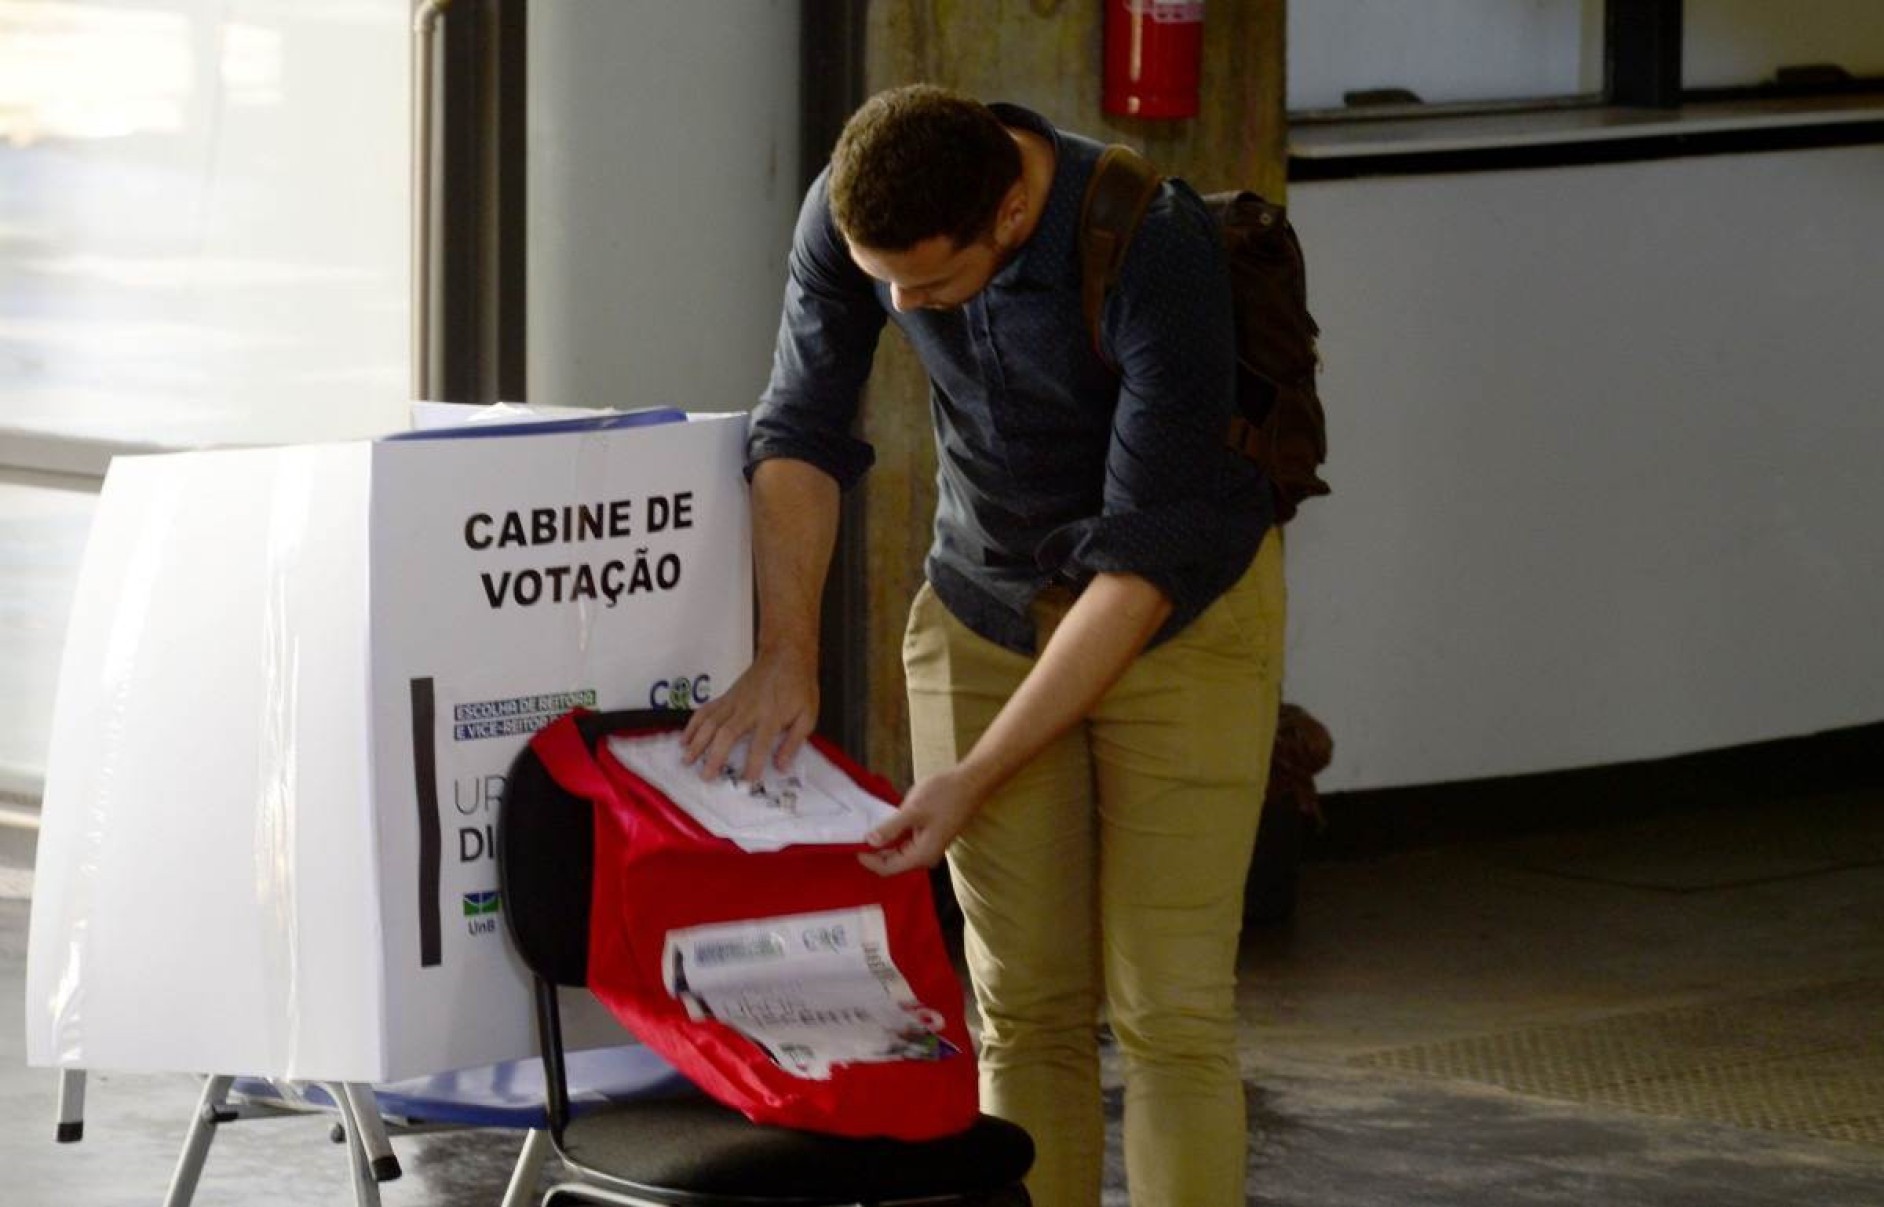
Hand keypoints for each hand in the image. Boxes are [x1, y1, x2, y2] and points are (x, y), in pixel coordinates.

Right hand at [680, 646, 817, 783]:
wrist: (785, 656)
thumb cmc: (798, 687)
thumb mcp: (808, 715)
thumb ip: (794, 742)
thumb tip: (781, 767)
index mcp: (771, 716)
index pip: (760, 744)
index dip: (752, 764)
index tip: (746, 782)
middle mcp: (749, 709)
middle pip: (727, 733)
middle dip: (714, 756)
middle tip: (706, 776)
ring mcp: (733, 701)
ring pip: (710, 722)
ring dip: (697, 742)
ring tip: (687, 760)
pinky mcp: (725, 696)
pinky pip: (705, 710)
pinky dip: (693, 725)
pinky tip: (685, 739)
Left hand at [859, 767, 985, 876]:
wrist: (971, 782)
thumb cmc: (945, 795)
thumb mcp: (913, 810)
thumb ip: (891, 828)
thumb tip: (870, 841)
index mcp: (922, 855)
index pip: (887, 868)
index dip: (868, 859)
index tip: (853, 843)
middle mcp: (926, 856)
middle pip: (892, 862)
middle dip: (874, 851)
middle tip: (857, 834)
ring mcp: (929, 846)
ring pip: (899, 852)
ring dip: (884, 842)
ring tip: (869, 826)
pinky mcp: (931, 836)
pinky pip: (907, 842)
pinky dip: (894, 835)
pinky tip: (887, 821)